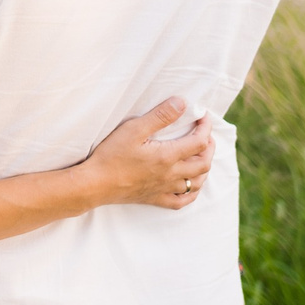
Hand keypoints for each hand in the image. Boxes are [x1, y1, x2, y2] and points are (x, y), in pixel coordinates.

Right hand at [75, 98, 214, 211]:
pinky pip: (182, 201)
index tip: (203, 117)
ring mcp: (164, 189)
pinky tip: (190, 185)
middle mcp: (171, 175)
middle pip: (203, 163)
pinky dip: (192, 193)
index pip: (199, 142)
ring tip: (201, 155)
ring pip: (196, 183)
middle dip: (209, 147)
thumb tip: (182, 103)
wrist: (94, 184)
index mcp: (168, 156)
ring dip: (204, 168)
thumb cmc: (111, 155)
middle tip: (205, 134)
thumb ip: (160, 116)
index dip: (205, 128)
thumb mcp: (134, 129)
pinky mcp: (155, 198)